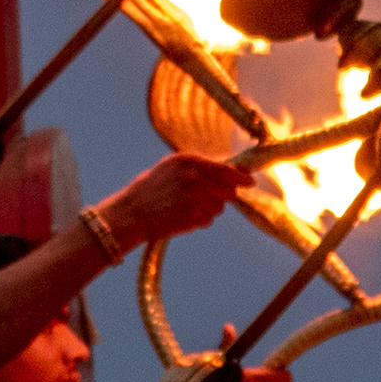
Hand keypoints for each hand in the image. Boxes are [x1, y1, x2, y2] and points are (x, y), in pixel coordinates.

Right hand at [103, 155, 245, 249]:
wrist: (129, 214)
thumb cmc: (148, 191)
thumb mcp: (170, 169)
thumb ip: (197, 169)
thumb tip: (230, 171)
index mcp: (188, 160)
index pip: (226, 168)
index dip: (241, 176)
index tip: (250, 181)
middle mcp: (195, 175)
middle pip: (228, 189)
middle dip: (221, 196)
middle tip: (202, 200)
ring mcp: (196, 196)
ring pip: (219, 207)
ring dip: (208, 210)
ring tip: (184, 209)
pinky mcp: (194, 214)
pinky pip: (208, 220)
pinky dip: (199, 221)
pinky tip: (181, 218)